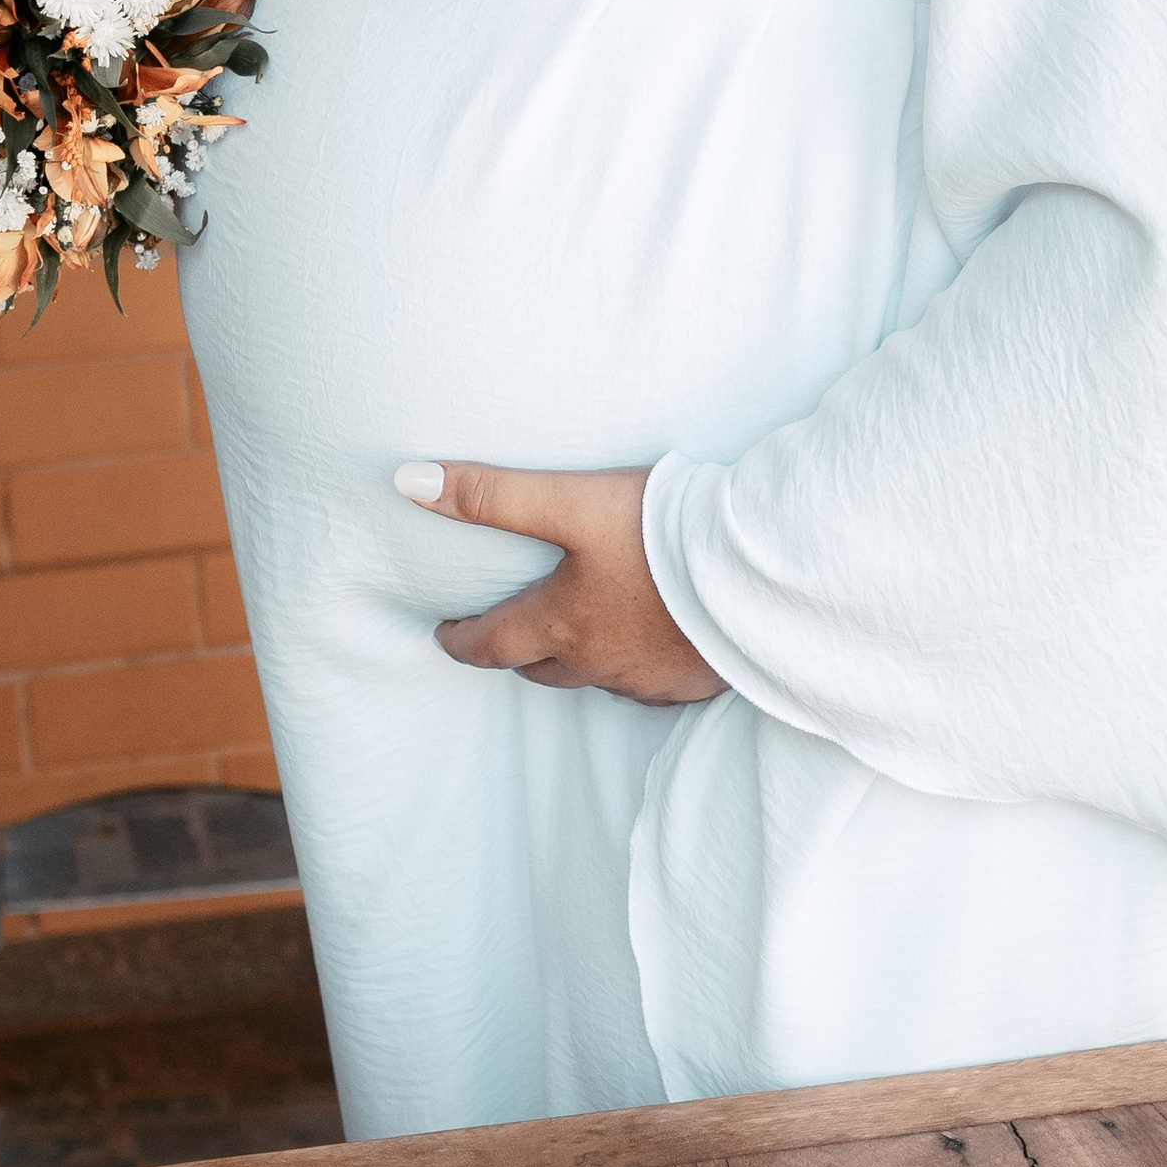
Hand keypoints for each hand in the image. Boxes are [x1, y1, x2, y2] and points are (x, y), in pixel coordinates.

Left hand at [394, 460, 726, 706]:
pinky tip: (653, 645)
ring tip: (582, 634)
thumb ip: (492, 495)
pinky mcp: (697, 681)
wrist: (757, 571)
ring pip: (598, 678)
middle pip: (543, 669)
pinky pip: (652, 684)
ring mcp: (651, 679)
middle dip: (519, 653)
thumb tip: (409, 482)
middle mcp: (600, 664)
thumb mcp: (571, 503)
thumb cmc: (661, 533)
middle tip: (506, 635)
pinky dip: (639, 667)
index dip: (462, 640)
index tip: (445, 635)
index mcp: (563, 624)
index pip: (492, 644)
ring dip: (581, 660)